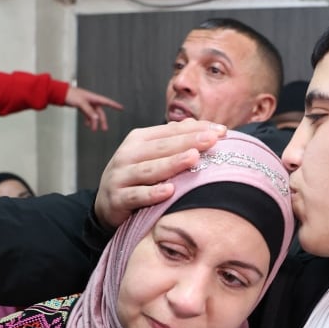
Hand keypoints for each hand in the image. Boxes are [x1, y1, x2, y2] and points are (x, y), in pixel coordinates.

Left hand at [64, 86, 123, 131]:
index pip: (107, 102)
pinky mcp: (82, 106)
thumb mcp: (81, 103)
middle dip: (102, 121)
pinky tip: (87, 125)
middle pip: (100, 112)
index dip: (114, 105)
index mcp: (94, 98)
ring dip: (94, 122)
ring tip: (94, 130)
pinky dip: (88, 120)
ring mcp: (87, 104)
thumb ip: (89, 111)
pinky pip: (88, 115)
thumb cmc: (71, 95)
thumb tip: (96, 119)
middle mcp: (92, 101)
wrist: (60, 93)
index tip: (121, 108)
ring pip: (94, 115)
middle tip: (104, 129)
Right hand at [94, 120, 226, 229]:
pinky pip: (136, 196)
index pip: (171, 132)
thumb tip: (197, 124)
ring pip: (150, 170)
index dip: (196, 130)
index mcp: (139, 139)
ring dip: (172, 164)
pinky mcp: (117, 199)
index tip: (221, 131)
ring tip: (194, 158)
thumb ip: (173, 140)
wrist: (107, 203)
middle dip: (188, 142)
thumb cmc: (138, 176)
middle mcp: (128, 154)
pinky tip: (169, 191)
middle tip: (212, 140)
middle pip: (162, 148)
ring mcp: (120, 176)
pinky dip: (152, 194)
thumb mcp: (152, 155)